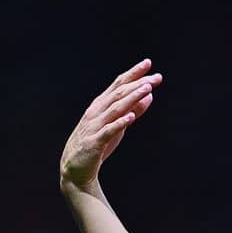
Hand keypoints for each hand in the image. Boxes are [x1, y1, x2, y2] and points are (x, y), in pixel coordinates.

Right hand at [60, 60, 161, 194]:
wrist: (75, 169)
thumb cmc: (97, 144)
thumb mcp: (119, 125)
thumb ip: (133, 110)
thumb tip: (149, 96)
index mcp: (102, 105)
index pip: (119, 84)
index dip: (133, 73)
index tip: (148, 63)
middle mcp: (97, 111)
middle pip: (119, 93)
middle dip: (137, 84)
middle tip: (156, 77)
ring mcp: (95, 126)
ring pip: (115, 108)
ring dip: (132, 98)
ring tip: (147, 89)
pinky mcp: (94, 142)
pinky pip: (108, 131)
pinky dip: (120, 123)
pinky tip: (131, 117)